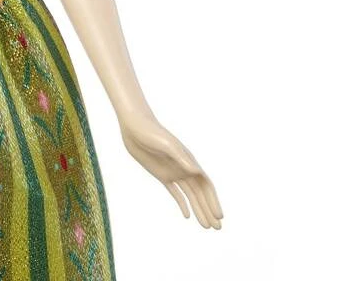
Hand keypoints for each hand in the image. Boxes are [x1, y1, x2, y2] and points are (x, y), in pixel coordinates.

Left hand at [120, 114, 223, 229]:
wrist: (135, 126)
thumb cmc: (151, 132)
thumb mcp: (166, 144)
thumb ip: (181, 157)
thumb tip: (196, 171)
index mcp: (189, 162)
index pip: (206, 186)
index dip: (213, 201)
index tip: (219, 216)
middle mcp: (185, 168)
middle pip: (201, 194)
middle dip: (209, 210)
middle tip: (217, 229)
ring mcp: (174, 172)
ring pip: (190, 196)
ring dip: (198, 210)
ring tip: (205, 227)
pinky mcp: (162, 174)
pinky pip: (175, 192)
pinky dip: (182, 204)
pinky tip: (186, 216)